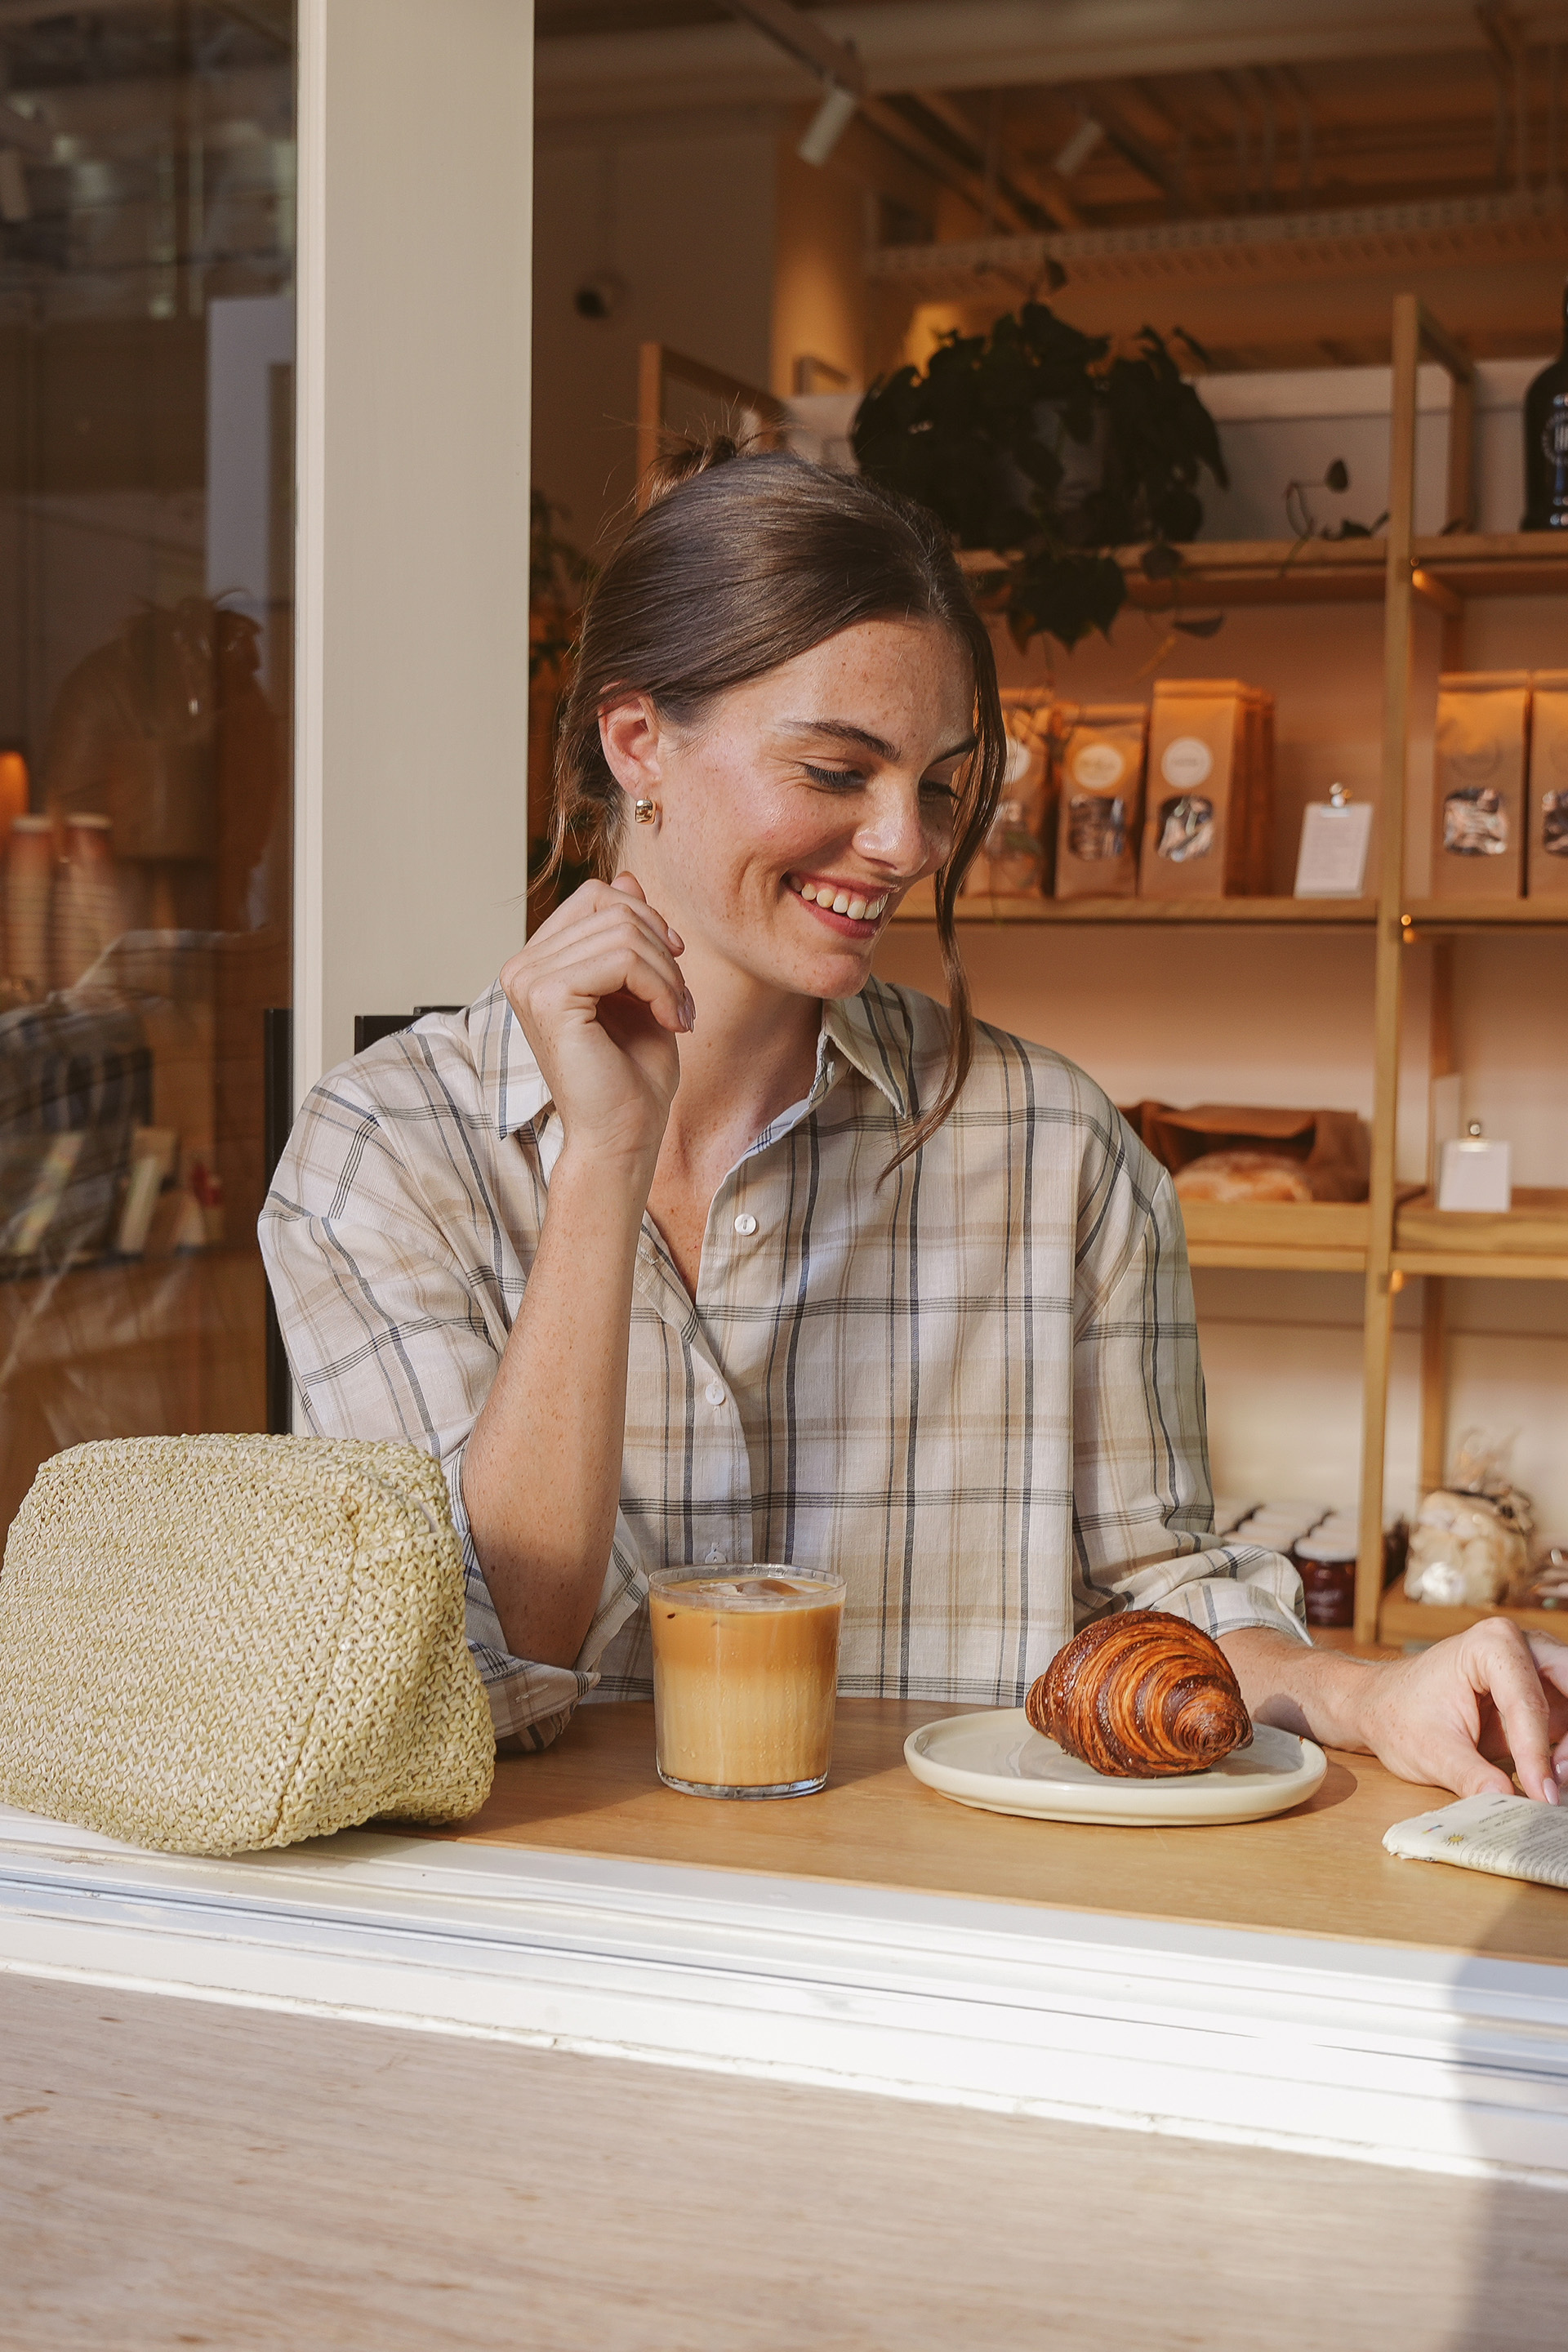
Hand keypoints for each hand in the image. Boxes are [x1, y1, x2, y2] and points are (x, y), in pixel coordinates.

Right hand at [500, 874, 691, 1175]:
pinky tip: (670, 1021)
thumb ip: (627, 935)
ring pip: (624, 932)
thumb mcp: (639, 989)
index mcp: (538, 962)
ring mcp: (529, 980)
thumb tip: (626, 877)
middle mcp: (523, 967)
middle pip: (613, 907)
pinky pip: (623, 958)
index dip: (646, 919)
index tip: (674, 967)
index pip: (596, 896)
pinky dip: (662, 987)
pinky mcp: (548, 997)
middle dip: (664, 950)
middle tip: (682, 1001)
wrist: (623, 1137)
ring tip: (677, 1016)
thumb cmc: (631, 1075)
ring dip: (668, 975)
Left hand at [1353, 1621, 1567, 1804]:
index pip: (1527, 1703)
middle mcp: (1524, 1647)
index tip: (1543, 1797)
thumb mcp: (1430, 1752)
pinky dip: (1566, 1753)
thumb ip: (1469, 1776)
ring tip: (1551, 1787)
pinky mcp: (1546, 1695)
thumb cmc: (1400, 1717)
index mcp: (1490, 1645)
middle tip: (1558, 1784)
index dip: (1537, 1754)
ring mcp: (1538, 1668)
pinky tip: (1551, 1781)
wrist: (1384, 1705)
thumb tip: (1503, 1799)